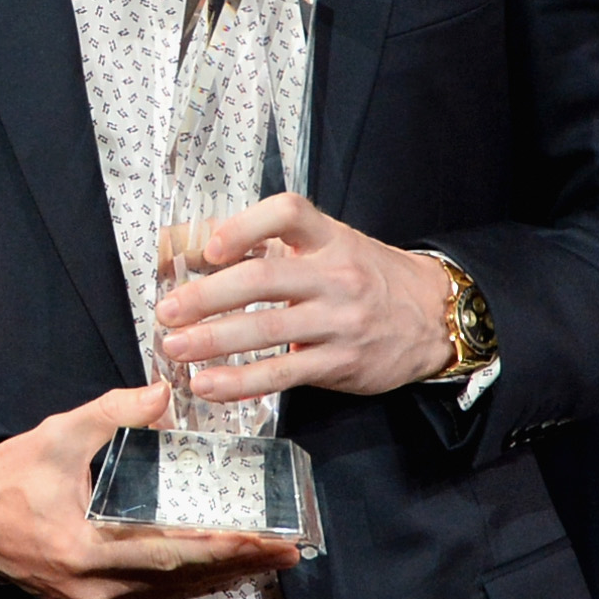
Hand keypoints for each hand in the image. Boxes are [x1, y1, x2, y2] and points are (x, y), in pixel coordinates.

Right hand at [0, 382, 300, 598]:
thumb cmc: (15, 474)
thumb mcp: (60, 433)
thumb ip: (113, 411)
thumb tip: (162, 392)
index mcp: (86, 550)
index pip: (170, 552)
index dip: (221, 547)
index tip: (264, 540)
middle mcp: (94, 591)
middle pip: (180, 581)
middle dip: (238, 565)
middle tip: (289, 552)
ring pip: (169, 595)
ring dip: (219, 576)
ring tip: (266, 560)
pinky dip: (187, 584)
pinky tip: (217, 570)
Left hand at [155, 195, 453, 402]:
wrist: (431, 315)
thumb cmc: (365, 275)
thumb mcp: (327, 246)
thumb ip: (268, 243)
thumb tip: (188, 242)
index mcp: (328, 237)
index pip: (288, 213)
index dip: (244, 226)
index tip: (210, 248)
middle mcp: (336, 274)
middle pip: (265, 278)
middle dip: (208, 295)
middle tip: (167, 309)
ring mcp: (340, 320)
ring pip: (268, 329)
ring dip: (214, 340)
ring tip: (175, 347)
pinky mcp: (340, 363)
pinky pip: (282, 374)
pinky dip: (240, 382)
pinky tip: (209, 385)